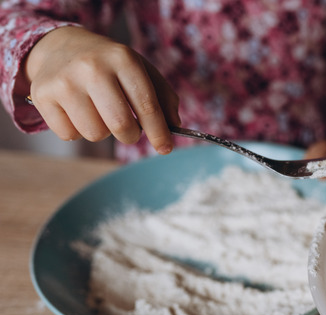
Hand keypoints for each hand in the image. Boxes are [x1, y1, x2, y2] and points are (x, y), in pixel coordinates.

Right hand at [24, 26, 179, 153]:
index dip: (159, 132)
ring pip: (95, 134)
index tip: (165, 148)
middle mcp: (92, 67)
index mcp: (122, 59)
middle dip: (131, 135)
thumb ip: (163, 97)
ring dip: (103, 132)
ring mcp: (64, 81)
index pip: (146, 105)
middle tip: (130, 130)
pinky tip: (78, 112)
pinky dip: (78, 131)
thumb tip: (173, 126)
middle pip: (120, 125)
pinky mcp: (43, 95)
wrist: (61, 46)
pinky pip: (69, 135)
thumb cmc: (110, 65)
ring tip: (99, 113)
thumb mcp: (141, 70)